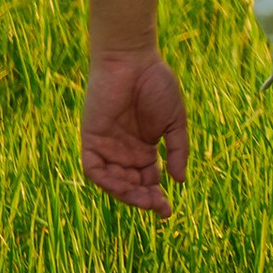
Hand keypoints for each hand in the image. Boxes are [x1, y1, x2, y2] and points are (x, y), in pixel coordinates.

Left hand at [82, 48, 190, 213]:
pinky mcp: (92, 139)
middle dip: (144, 199)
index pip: (149, 180)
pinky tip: (123, 186)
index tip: (168, 211)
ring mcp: (107, 147)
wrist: (132, 60)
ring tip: (145, 199)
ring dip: (128, 194)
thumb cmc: (156, 84)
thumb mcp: (175, 121)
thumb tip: (180, 181)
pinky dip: (107, 180)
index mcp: (145, 147)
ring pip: (114, 181)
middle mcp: (125, 151)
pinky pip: (95, 169)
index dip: (156, 197)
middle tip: (159, 208)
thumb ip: (177, 150)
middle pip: (132, 185)